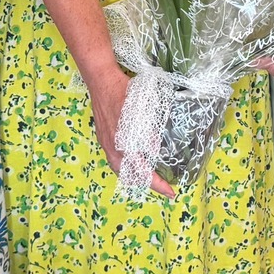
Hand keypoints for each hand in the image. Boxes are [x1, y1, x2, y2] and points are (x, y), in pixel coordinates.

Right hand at [87, 67, 176, 199]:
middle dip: (149, 184)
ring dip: (137, 178)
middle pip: (131, 177)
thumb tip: (154, 150)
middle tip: (165, 188)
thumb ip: (148, 131)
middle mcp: (114, 148)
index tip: (171, 192)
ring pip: (121, 171)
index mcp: (124, 143)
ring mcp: (107, 144)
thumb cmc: (123, 91)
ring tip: (151, 180)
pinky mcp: (104, 138)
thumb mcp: (142, 108)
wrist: (101, 80)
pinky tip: (134, 164)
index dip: (158, 184)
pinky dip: (127, 168)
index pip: (143, 172)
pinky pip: (115, 161)